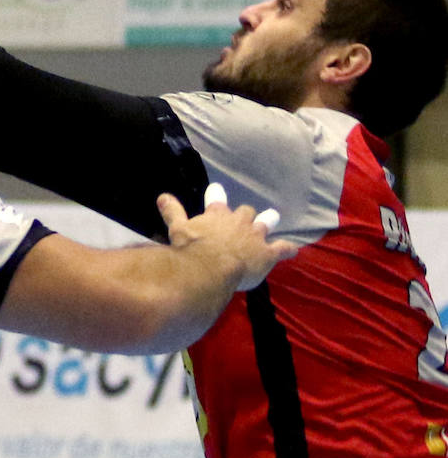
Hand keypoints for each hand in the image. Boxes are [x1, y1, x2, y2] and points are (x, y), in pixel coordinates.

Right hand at [157, 184, 296, 292]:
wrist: (212, 268)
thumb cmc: (192, 250)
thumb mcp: (177, 229)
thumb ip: (173, 212)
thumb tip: (162, 196)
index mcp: (217, 215)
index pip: (217, 200)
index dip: (217, 194)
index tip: (217, 188)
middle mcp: (238, 222)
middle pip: (245, 212)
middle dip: (246, 213)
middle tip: (247, 214)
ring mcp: (255, 236)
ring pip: (265, 223)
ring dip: (268, 220)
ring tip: (273, 216)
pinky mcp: (267, 253)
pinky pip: (282, 248)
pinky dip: (288, 249)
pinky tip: (294, 249)